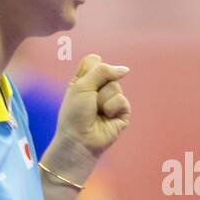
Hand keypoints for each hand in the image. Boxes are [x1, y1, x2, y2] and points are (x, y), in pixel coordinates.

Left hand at [50, 54, 130, 169]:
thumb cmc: (75, 114)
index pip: (95, 61)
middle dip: (97, 87)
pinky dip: (112, 108)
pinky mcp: (122, 112)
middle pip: (108, 73)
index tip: (81, 83)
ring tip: (96, 112)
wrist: (80, 139)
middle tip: (89, 102)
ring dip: (103, 100)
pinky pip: (122, 100)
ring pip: (115, 87)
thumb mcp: (82, 85)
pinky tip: (106, 118)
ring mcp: (112, 100)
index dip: (91, 69)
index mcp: (85, 80)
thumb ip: (103, 71)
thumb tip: (125, 70)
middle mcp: (99, 88)